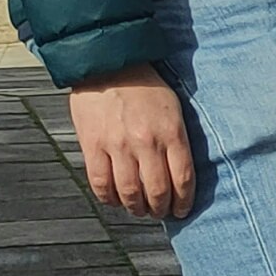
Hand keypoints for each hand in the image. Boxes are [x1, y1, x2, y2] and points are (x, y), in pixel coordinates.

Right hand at [68, 70, 197, 218]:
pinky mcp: (92, 145)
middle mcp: (146, 142)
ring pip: (129, 193)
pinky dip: (109, 198)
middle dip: (160, 209)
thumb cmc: (145, 86)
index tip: (181, 210)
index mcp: (171, 132)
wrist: (108, 63)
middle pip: (157, 191)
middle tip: (160, 213)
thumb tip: (179, 174)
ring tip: (139, 209)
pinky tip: (115, 199)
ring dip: (136, 208)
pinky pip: (100, 183)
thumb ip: (176, 140)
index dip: (184, 202)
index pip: (183, 179)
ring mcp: (117, 145)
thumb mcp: (173, 108)